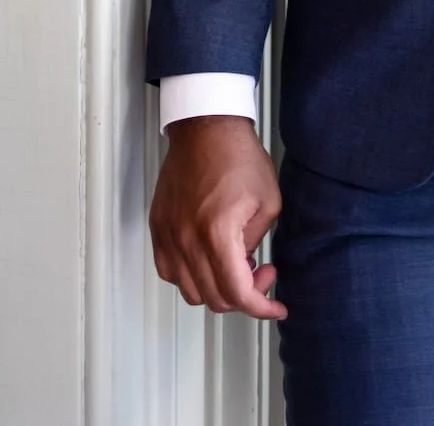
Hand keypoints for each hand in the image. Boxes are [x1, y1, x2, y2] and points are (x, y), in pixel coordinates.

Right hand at [149, 115, 286, 318]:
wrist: (206, 127)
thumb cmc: (238, 155)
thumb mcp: (268, 202)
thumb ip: (257, 243)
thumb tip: (245, 266)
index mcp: (218, 233)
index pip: (237, 293)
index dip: (261, 307)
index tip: (275, 306)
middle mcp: (187, 238)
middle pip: (214, 298)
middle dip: (244, 296)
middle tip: (259, 273)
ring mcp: (169, 233)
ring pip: (189, 291)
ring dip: (216, 289)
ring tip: (233, 264)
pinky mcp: (158, 226)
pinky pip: (168, 271)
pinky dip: (188, 277)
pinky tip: (205, 261)